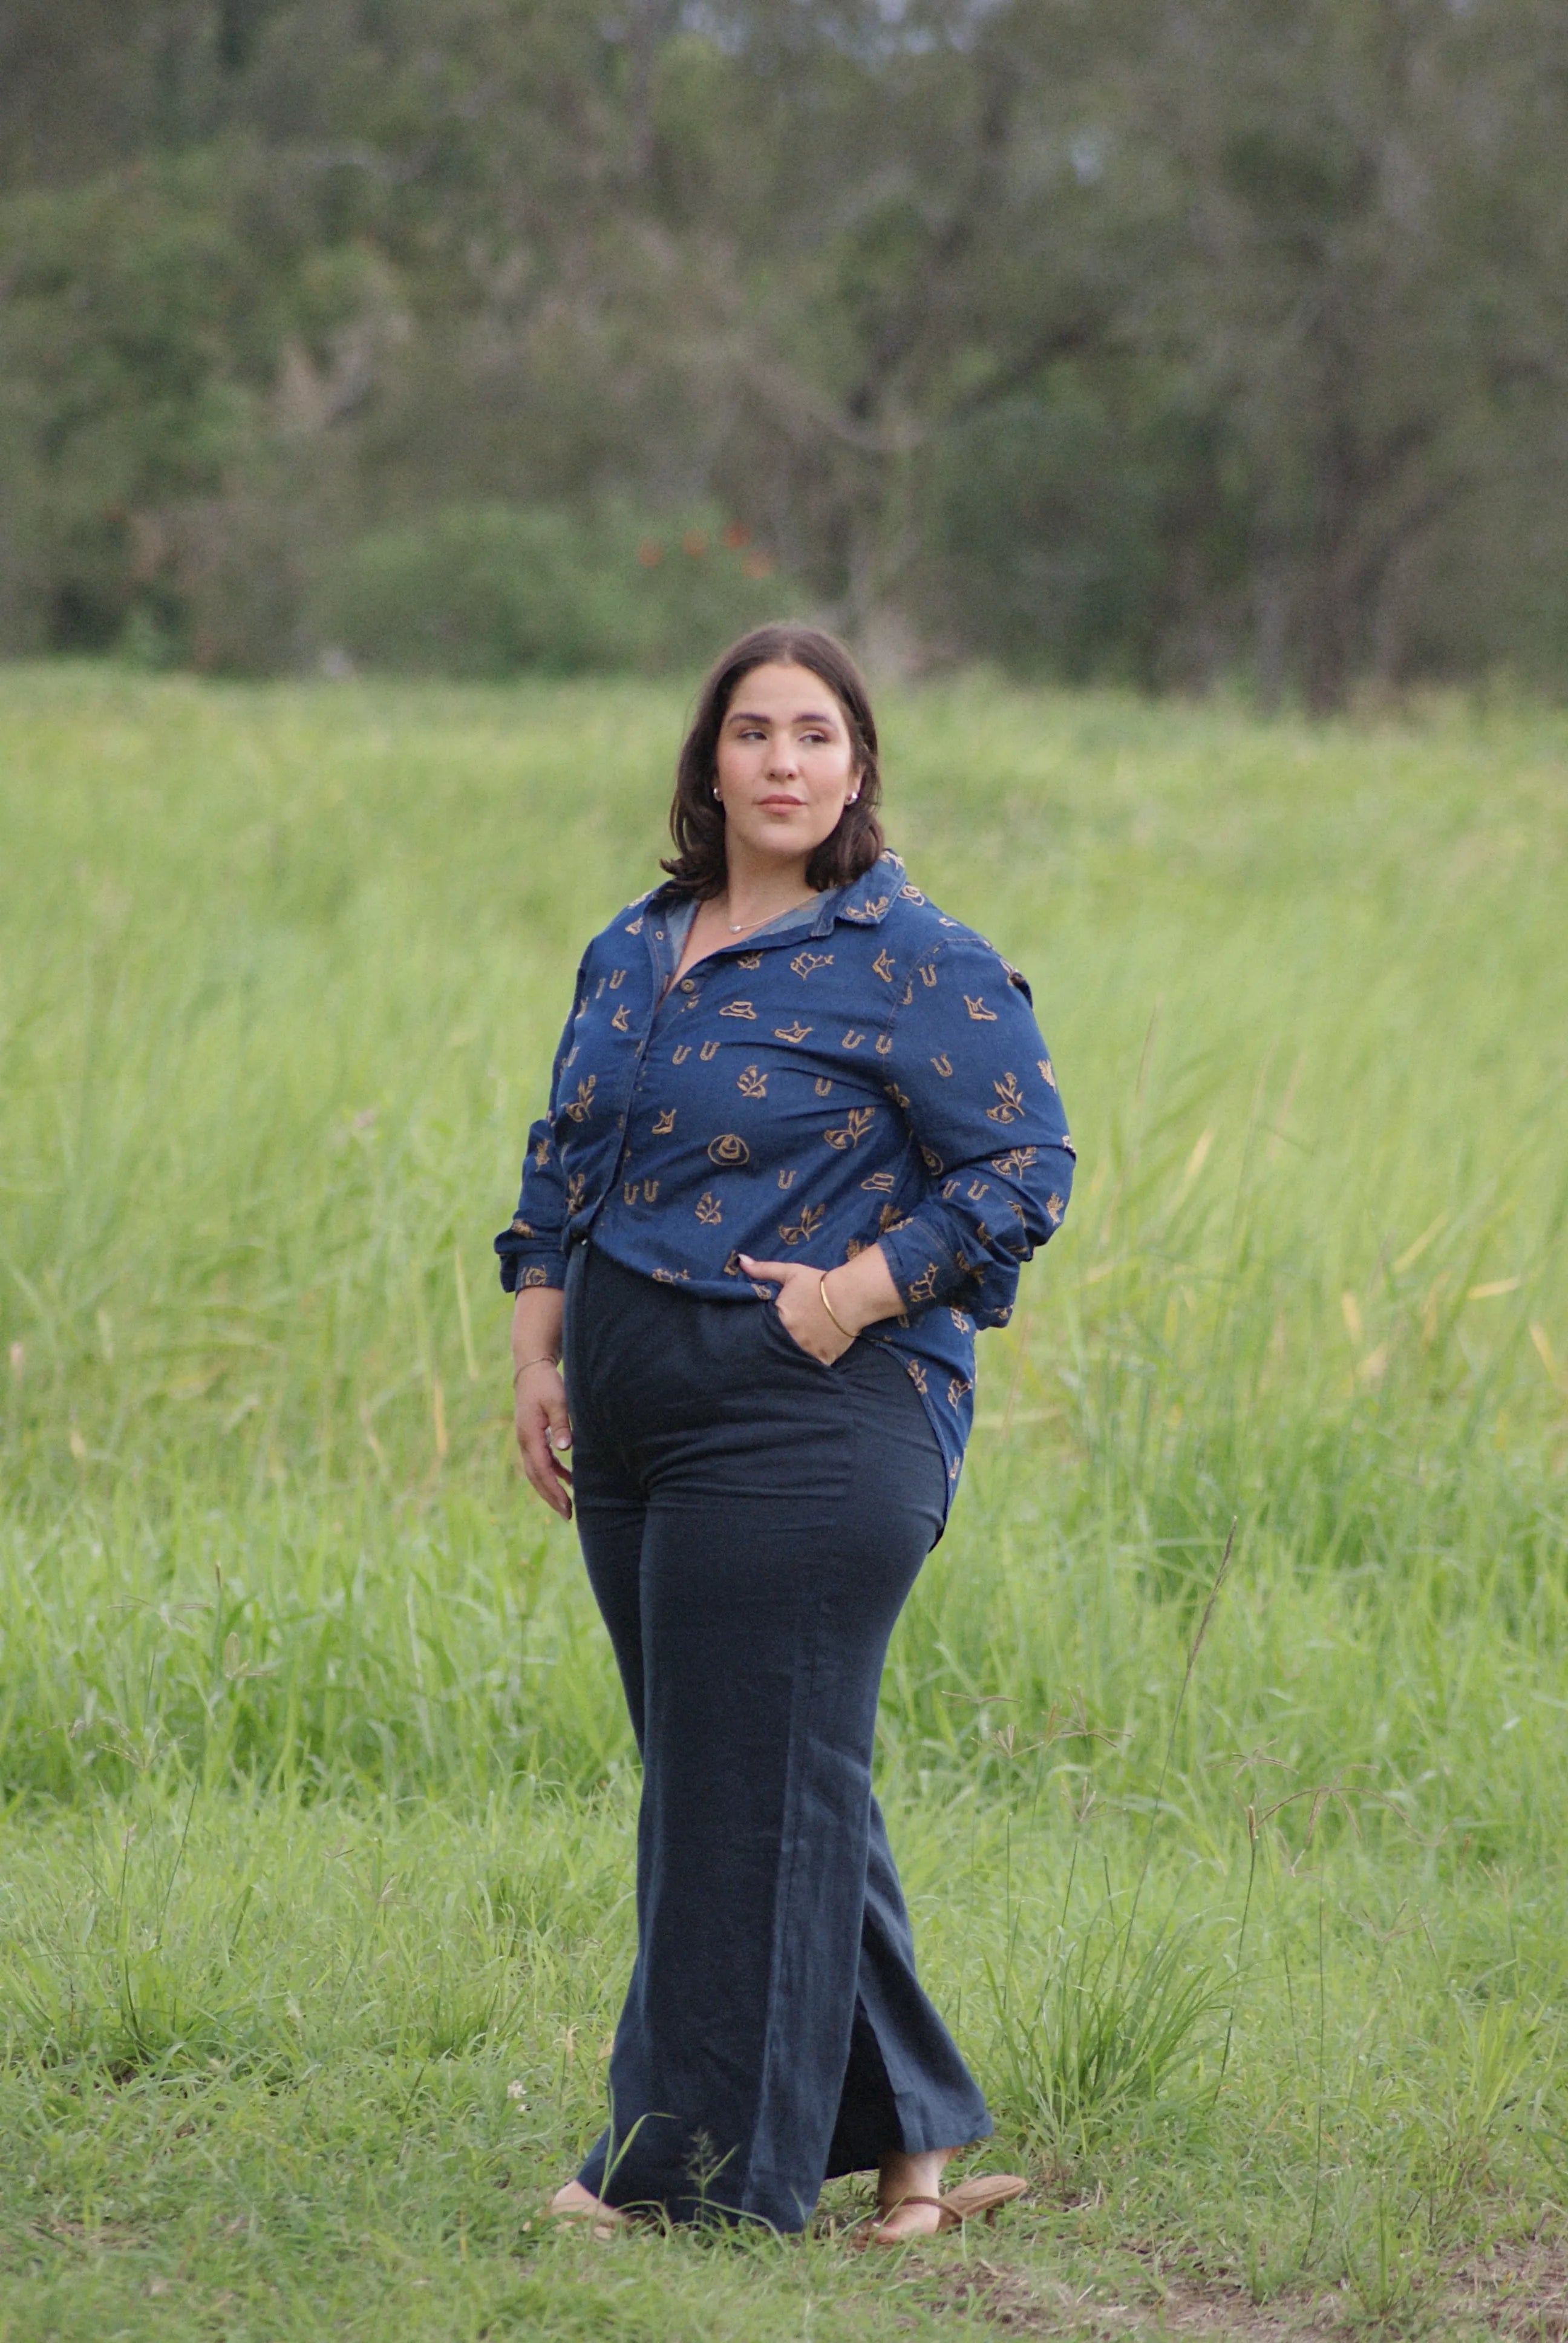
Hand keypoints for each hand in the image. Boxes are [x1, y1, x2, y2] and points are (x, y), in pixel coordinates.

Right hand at [514, 1359, 573, 1518]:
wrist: (531, 1368)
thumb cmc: (546, 1383)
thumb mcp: (557, 1401)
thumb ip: (561, 1424)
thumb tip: (565, 1450)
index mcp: (529, 1436)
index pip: (541, 1471)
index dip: (554, 1491)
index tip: (567, 1507)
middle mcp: (524, 1441)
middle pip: (536, 1477)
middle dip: (551, 1497)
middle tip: (568, 1514)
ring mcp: (527, 1439)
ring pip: (537, 1471)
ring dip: (550, 1488)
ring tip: (567, 1503)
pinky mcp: (532, 1436)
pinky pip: (541, 1461)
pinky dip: (553, 1472)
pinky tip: (568, 1478)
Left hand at [738, 1254, 856, 1363]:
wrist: (852, 1295)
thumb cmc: (819, 1283)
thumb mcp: (790, 1273)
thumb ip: (763, 1269)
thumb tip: (740, 1260)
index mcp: (780, 1319)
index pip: (762, 1330)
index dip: (764, 1329)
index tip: (765, 1328)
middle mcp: (791, 1338)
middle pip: (776, 1346)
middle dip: (775, 1344)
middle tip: (781, 1340)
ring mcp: (808, 1351)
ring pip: (792, 1358)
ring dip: (790, 1355)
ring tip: (792, 1350)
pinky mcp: (823, 1359)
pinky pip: (811, 1367)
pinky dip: (808, 1363)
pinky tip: (808, 1356)